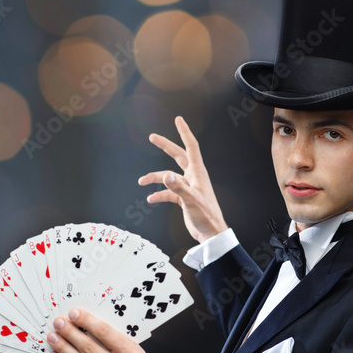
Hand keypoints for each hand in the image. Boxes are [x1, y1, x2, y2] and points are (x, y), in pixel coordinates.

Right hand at [143, 115, 228, 243]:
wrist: (210, 232)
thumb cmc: (206, 216)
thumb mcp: (191, 201)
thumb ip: (178, 188)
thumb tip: (165, 176)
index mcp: (198, 173)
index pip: (191, 147)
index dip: (184, 132)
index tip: (178, 120)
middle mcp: (193, 177)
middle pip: (178, 156)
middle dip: (165, 146)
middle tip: (152, 137)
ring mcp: (187, 186)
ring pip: (168, 177)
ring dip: (154, 178)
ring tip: (141, 181)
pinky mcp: (183, 197)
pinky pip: (168, 192)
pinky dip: (159, 194)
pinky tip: (151, 199)